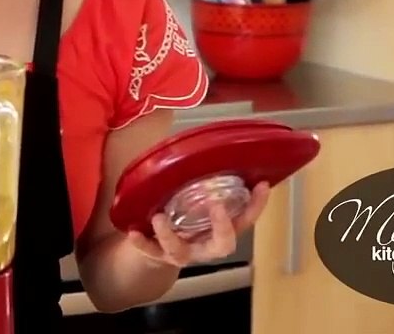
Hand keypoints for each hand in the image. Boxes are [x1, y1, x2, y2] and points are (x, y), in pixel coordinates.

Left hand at [125, 181, 270, 267]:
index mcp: (220, 229)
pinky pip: (150, 252)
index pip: (246, 219)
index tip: (260, 185)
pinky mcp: (158, 255)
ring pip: (180, 251)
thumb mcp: (197, 194)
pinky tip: (133, 232)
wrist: (156, 247)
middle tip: (218, 207)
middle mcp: (205, 244)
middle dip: (223, 228)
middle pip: (223, 244)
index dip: (256, 205)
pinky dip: (142, 243)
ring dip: (170, 234)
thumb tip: (211, 138)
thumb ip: (206, 175)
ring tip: (158, 217)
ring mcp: (182, 252)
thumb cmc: (184, 215)